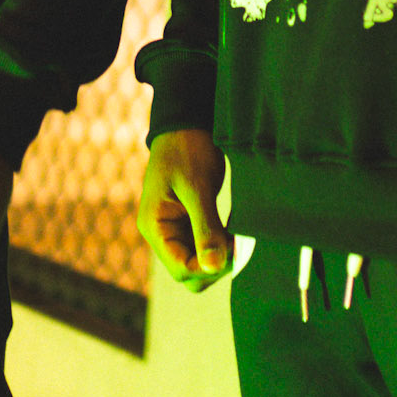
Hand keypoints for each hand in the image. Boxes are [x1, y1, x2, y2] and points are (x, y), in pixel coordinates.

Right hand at [138, 128, 232, 290]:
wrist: (187, 123)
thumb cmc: (187, 150)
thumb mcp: (197, 188)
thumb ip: (205, 228)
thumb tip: (215, 267)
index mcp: (155, 226)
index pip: (181, 269)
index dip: (209, 268)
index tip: (235, 251)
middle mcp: (162, 233)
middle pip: (189, 273)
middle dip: (216, 266)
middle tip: (240, 245)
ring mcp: (175, 229)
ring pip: (199, 262)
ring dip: (221, 256)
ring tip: (241, 238)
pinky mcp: (189, 223)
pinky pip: (205, 246)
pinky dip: (222, 244)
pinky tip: (236, 233)